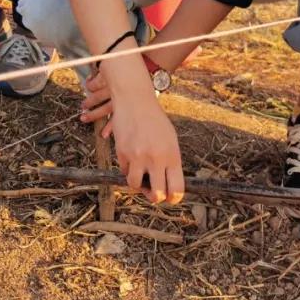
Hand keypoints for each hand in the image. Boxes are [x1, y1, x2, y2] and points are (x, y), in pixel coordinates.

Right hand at [86, 62, 184, 203]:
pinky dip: (128, 168)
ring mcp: (138, 156)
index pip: (176, 190)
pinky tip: (131, 156)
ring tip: (140, 174)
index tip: (169, 197)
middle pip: (157, 195)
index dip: (173, 198)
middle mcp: (156, 159)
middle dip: (155, 196)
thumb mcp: (170, 140)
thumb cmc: (154, 120)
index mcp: (173, 156)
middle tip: (153, 191)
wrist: (135, 100)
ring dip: (138, 183)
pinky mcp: (122, 152)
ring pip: (135, 186)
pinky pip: (124, 171)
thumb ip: (170, 162)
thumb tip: (167, 184)